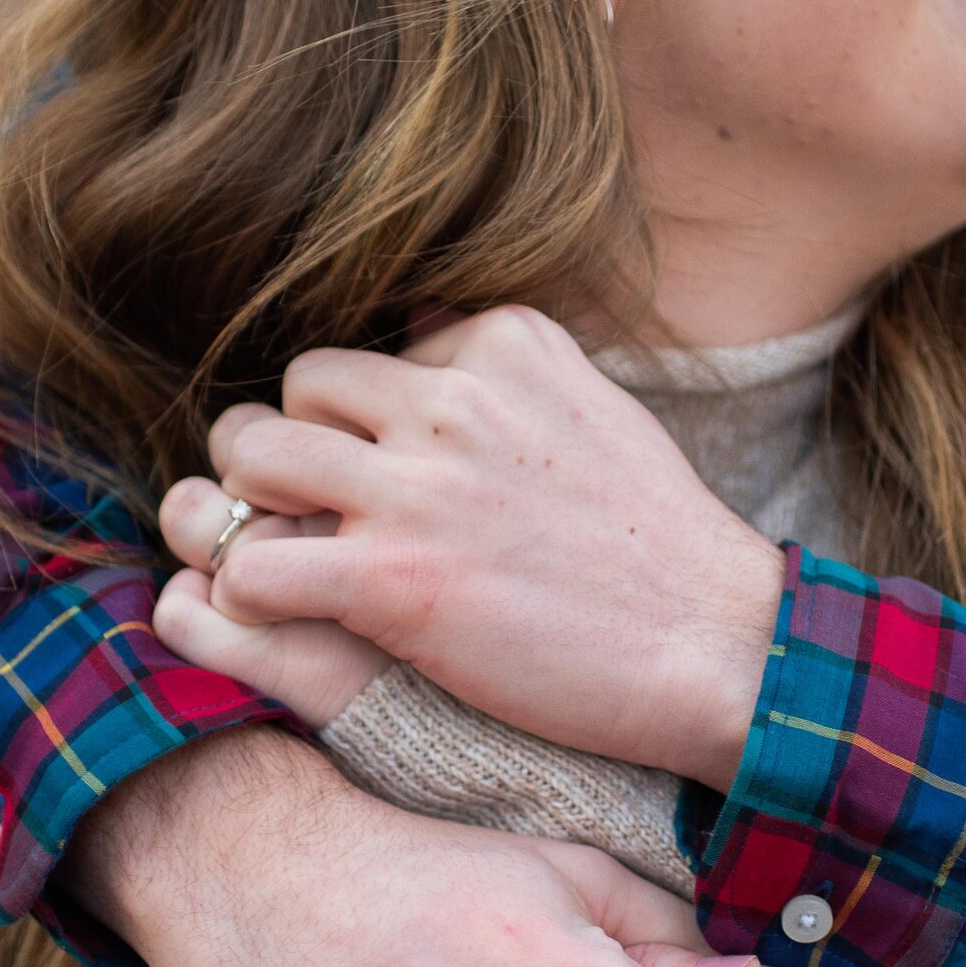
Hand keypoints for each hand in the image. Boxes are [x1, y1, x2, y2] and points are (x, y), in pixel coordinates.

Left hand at [160, 306, 785, 789]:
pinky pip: (254, 563)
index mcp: (503, 344)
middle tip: (318, 512)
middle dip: (293, 446)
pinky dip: (252, 590)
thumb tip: (422, 320)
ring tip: (289, 552)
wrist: (715, 647)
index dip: (368, 424)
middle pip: (298, 388)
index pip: (376, 353)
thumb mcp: (595, 409)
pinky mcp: (391, 578)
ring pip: (250, 455)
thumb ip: (506, 369)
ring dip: (250, 506)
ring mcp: (418, 487)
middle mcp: (452, 399)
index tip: (400, 481)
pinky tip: (292, 613)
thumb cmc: (661, 546)